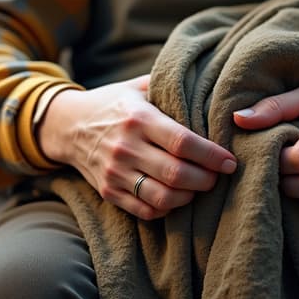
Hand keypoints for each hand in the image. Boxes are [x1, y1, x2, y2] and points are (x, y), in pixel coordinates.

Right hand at [38, 75, 236, 219]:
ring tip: (200, 186)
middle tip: (219, 176)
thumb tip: (214, 88)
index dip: (211, 155)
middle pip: (176, 174)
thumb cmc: (115, 103)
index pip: (182, 142)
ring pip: (162, 197)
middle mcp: (126, 147)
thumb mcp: (139, 87)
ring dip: (189, 197)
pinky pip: (145, 211)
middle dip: (207, 179)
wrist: (67, 125)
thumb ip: (171, 88)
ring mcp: (115, 173)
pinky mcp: (108, 192)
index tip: (230, 161)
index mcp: (139, 118)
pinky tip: (177, 197)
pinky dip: (167, 208)